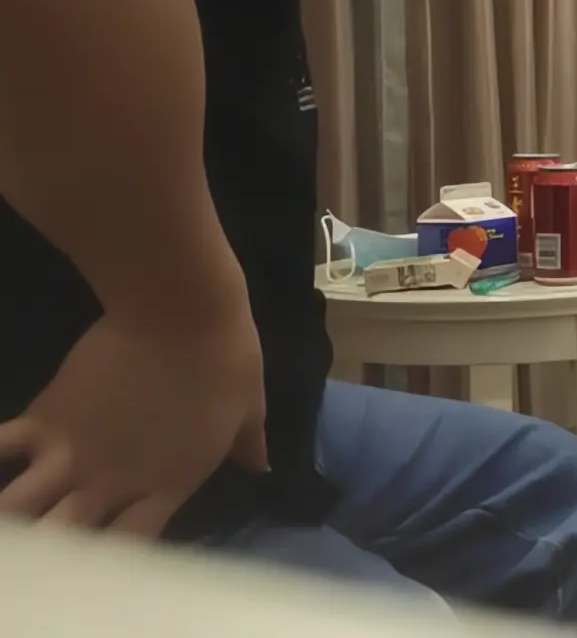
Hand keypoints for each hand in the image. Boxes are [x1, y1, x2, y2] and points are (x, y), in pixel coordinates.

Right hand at [0, 306, 268, 534]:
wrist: (179, 312)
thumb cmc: (226, 358)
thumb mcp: (249, 407)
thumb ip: (246, 445)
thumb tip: (260, 467)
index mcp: (168, 484)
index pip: (133, 543)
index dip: (115, 555)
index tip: (103, 549)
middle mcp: (114, 482)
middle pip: (69, 538)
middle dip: (53, 550)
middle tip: (43, 545)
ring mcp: (74, 454)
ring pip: (23, 507)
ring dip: (12, 518)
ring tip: (10, 520)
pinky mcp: (46, 416)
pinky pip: (1, 447)